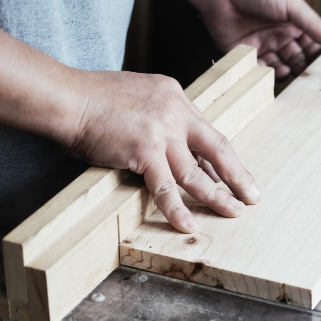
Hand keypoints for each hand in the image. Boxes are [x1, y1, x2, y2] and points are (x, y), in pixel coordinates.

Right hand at [63, 70, 260, 232]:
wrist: (66, 97)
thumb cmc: (92, 98)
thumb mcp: (137, 95)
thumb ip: (157, 114)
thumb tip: (170, 143)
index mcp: (175, 95)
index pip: (206, 132)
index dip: (221, 159)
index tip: (233, 176)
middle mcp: (175, 111)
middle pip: (218, 149)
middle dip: (238, 176)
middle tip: (253, 195)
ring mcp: (162, 131)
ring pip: (197, 173)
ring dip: (218, 197)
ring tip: (234, 213)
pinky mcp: (144, 151)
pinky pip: (165, 188)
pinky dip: (177, 210)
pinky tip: (188, 226)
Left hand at [200, 0, 320, 77]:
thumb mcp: (292, 5)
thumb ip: (314, 26)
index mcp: (293, 24)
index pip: (312, 47)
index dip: (319, 58)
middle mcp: (278, 37)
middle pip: (296, 61)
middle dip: (303, 70)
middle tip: (308, 79)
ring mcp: (261, 46)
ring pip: (277, 68)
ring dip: (283, 73)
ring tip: (287, 72)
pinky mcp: (242, 54)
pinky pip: (254, 70)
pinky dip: (262, 75)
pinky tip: (267, 73)